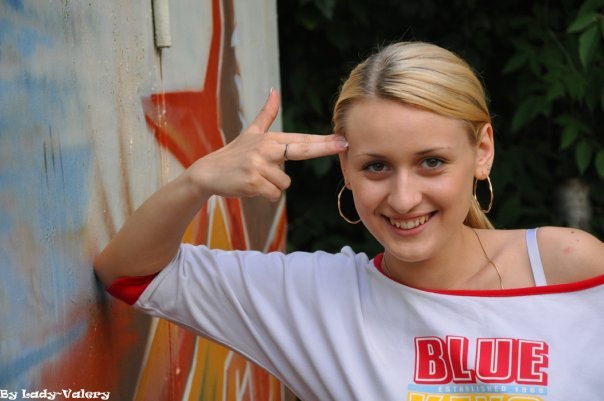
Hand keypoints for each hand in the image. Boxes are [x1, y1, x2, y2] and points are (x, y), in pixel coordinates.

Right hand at [186, 90, 348, 201]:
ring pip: (284, 183)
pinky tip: (250, 186)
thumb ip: (266, 114)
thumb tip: (274, 91)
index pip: (302, 140)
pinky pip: (273, 194)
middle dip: (323, 147)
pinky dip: (263, 195)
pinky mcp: (253, 182)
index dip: (324, 141)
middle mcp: (266, 149)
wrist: (207, 172)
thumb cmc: (234, 154)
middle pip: (302, 150)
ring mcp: (259, 165)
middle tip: (343, 145)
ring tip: (255, 178)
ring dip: (271, 186)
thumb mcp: (251, 132)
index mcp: (270, 139)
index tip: (343, 140)